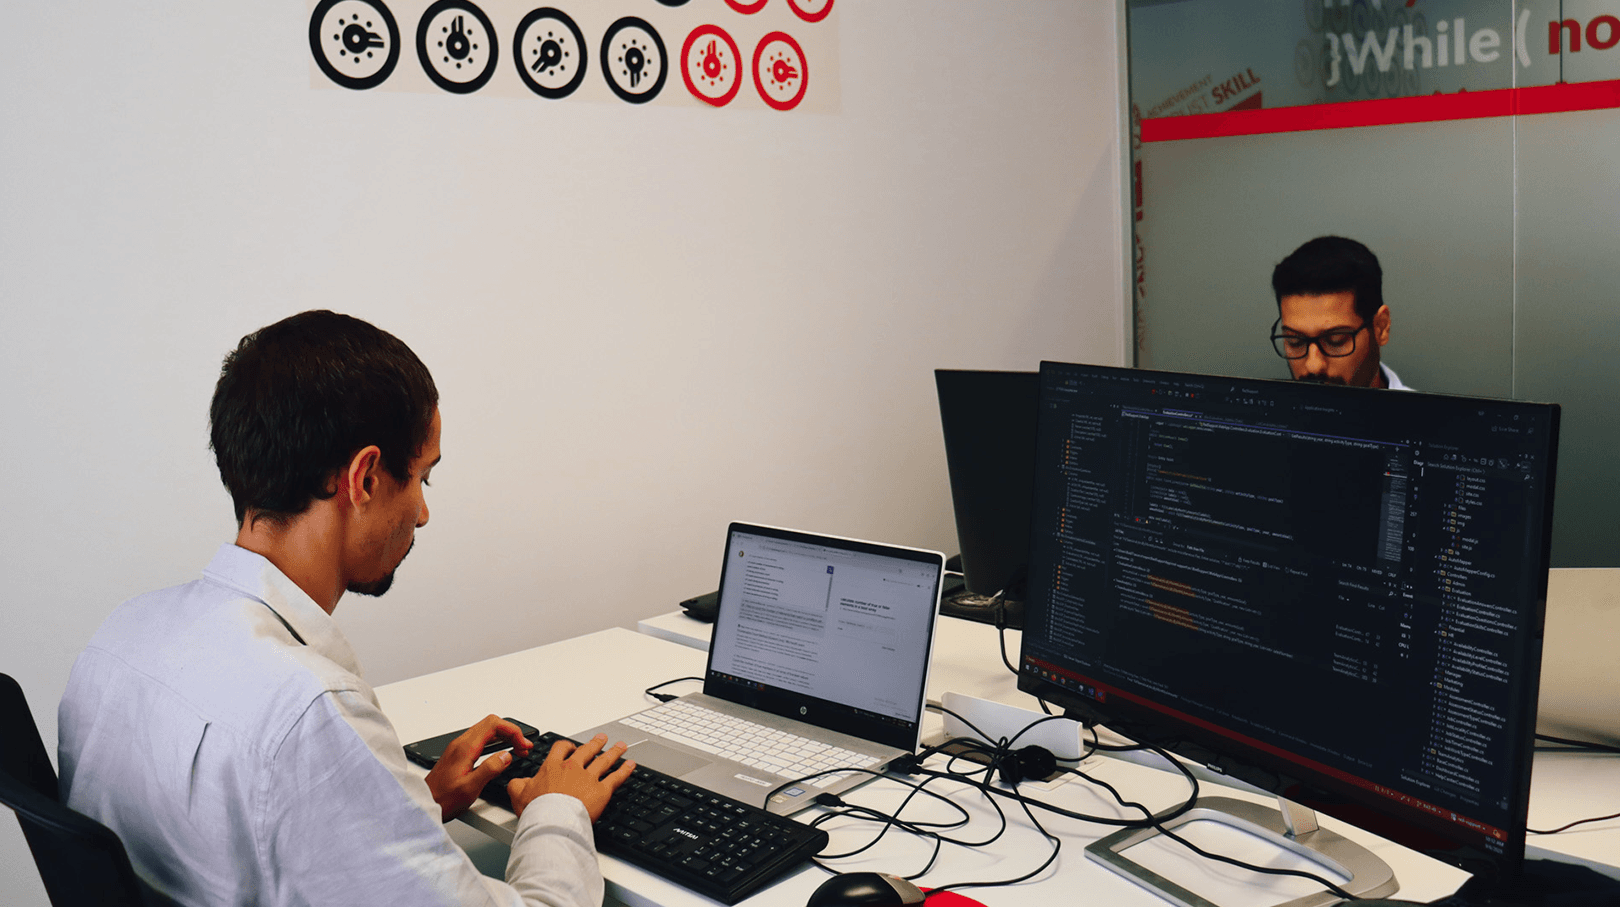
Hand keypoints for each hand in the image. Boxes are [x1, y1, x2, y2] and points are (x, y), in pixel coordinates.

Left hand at [424, 715, 533, 821]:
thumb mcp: (470, 788)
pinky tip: (501, 754)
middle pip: (491, 723)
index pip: (494, 725)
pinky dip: (495, 742)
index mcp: (465, 748)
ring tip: (517, 750)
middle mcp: (461, 743)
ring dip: (504, 737)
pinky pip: (480, 739)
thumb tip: (506, 756)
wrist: (424, 805)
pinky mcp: (458, 754)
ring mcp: (458, 748)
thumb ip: (490, 769)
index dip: (513, 732)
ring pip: (486, 731)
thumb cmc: (443, 800)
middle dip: (511, 732)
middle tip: (524, 747)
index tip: (523, 745)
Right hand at [508, 733, 634, 820]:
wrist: (553, 820)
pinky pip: (616, 778)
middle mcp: (573, 769)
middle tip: (602, 738)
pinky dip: (624, 770)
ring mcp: (588, 778)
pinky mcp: (601, 791)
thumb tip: (516, 781)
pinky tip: (630, 765)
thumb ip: (517, 784)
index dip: (566, 746)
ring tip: (620, 746)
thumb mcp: (518, 794)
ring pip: (604, 760)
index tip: (570, 747)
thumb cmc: (537, 809)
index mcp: (553, 767)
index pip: (561, 749)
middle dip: (595, 743)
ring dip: (614, 752)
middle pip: (587, 750)